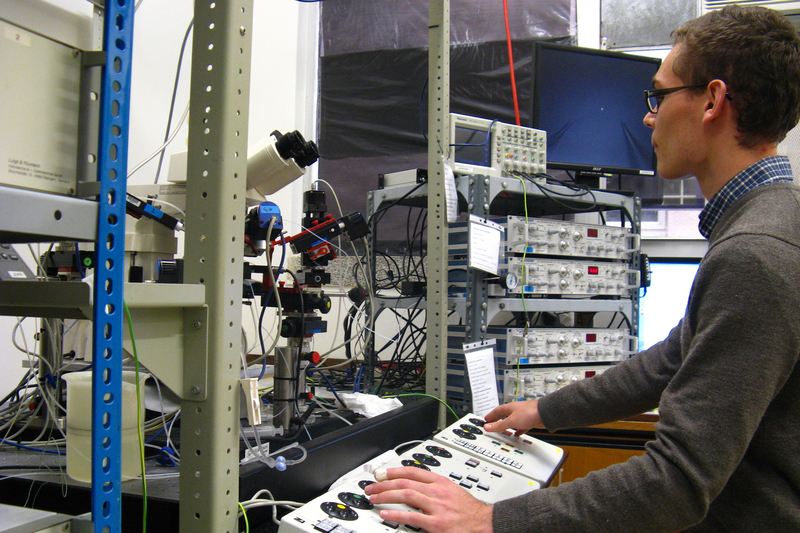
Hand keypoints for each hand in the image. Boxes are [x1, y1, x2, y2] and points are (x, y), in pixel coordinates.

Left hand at [364, 467, 492, 532]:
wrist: (485, 523)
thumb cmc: (470, 510)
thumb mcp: (452, 490)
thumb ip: (434, 487)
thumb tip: (415, 485)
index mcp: (440, 482)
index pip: (413, 470)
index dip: (393, 471)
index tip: (381, 473)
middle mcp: (437, 491)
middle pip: (405, 481)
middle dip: (384, 483)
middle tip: (371, 486)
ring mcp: (436, 507)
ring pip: (406, 494)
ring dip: (386, 495)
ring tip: (374, 498)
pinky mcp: (436, 524)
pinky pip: (412, 516)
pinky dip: (396, 514)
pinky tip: (386, 513)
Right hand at [483, 400, 543, 435]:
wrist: (545, 414)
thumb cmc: (530, 413)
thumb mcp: (511, 421)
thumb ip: (499, 425)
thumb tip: (487, 427)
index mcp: (509, 408)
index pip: (496, 411)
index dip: (490, 416)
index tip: (485, 419)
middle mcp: (515, 410)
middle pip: (503, 415)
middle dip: (497, 420)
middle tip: (492, 423)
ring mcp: (522, 415)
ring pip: (512, 420)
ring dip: (507, 425)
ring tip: (503, 430)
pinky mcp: (529, 420)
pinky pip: (521, 426)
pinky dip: (517, 430)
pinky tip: (517, 433)